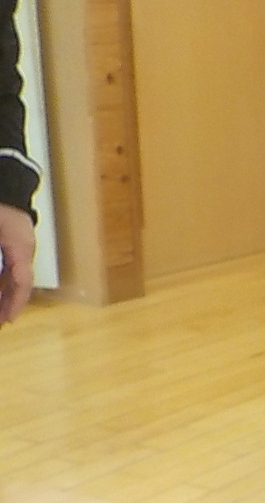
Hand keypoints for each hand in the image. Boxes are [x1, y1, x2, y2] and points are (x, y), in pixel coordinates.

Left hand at [0, 202, 36, 324]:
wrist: (6, 181)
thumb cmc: (0, 206)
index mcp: (21, 248)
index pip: (23, 282)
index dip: (15, 302)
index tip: (8, 320)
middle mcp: (24, 250)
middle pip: (21, 283)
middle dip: (9, 303)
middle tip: (1, 321)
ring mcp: (20, 245)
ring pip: (16, 276)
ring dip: (6, 293)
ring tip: (0, 310)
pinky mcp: (13, 242)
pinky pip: (11, 267)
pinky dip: (4, 280)